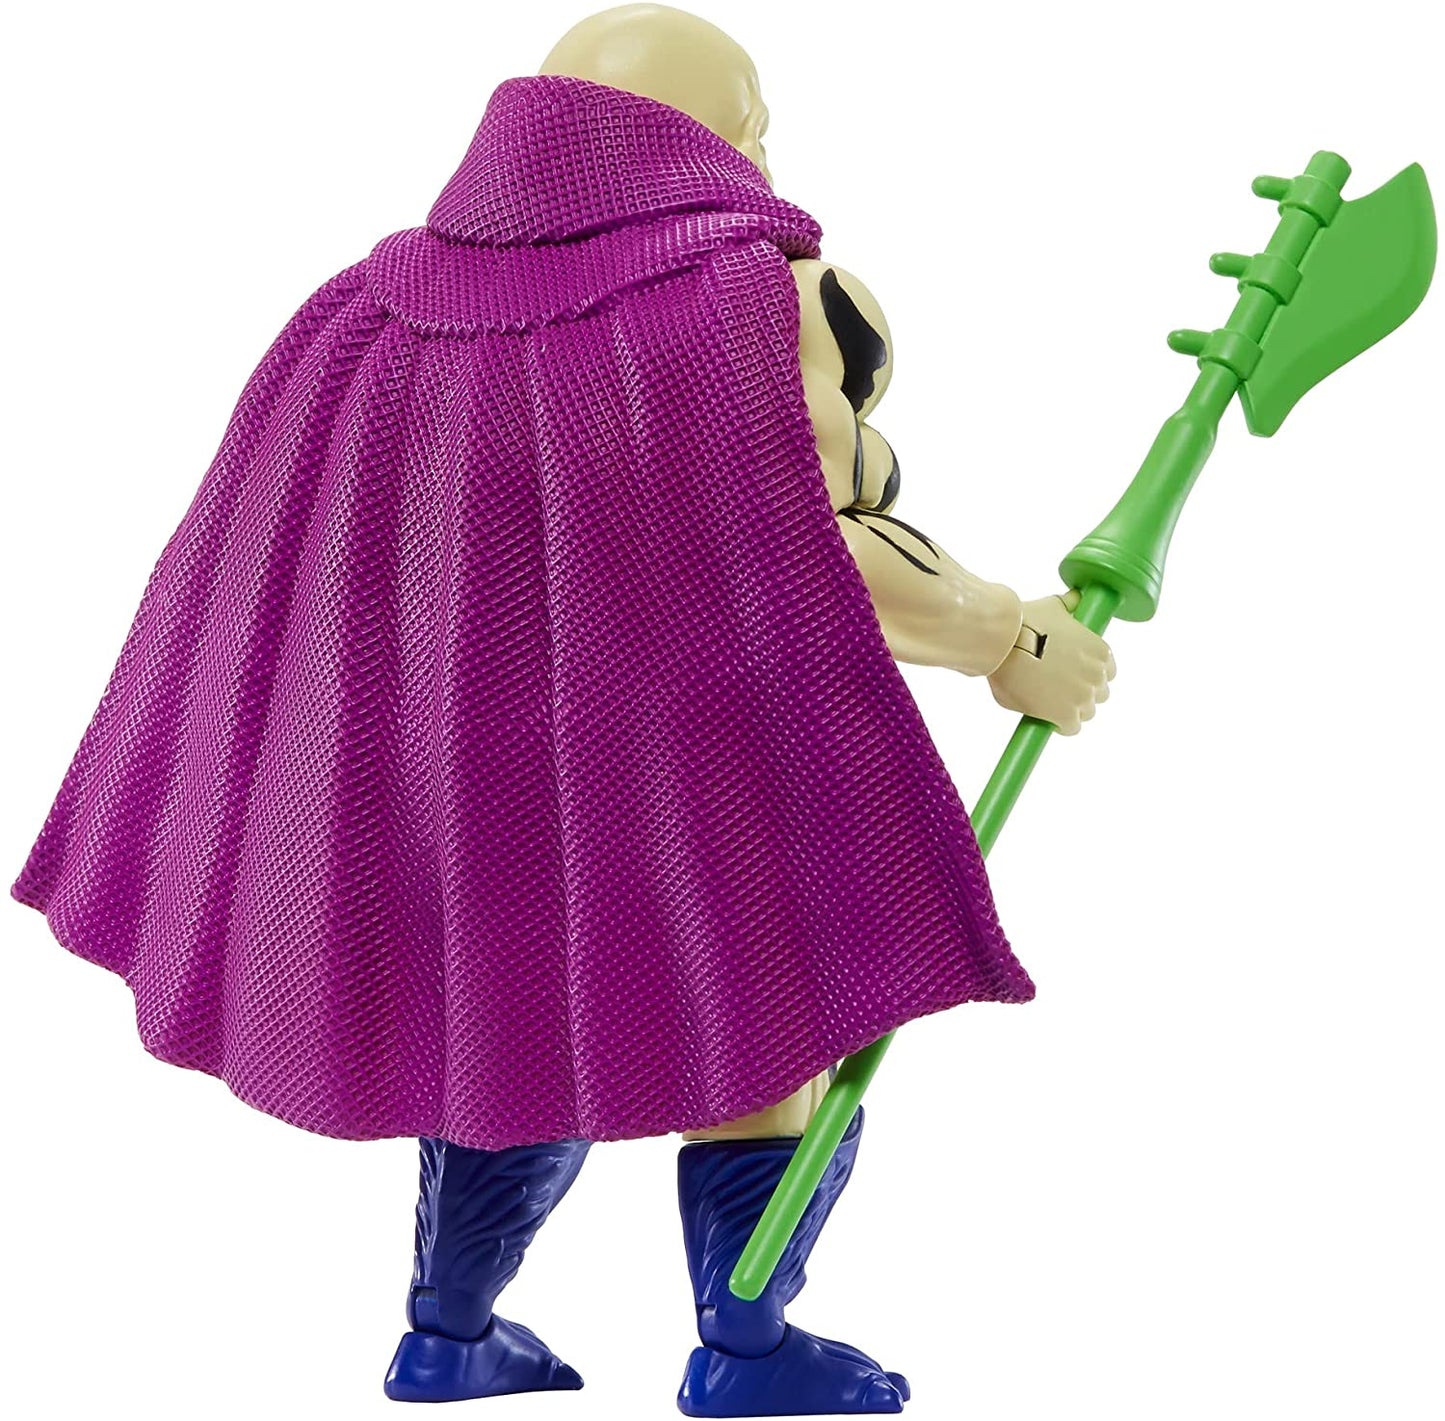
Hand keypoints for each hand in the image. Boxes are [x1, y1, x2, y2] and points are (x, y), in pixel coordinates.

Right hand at [986, 590, 1114, 733]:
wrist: (1002, 641)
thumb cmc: (1023, 622)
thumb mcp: (1054, 608)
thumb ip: (1070, 606)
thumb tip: (1076, 598)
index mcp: (1100, 651)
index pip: (1106, 672)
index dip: (1088, 675)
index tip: (1072, 676)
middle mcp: (1097, 675)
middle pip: (1098, 694)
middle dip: (1080, 693)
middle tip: (1057, 690)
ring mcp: (1083, 697)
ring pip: (1085, 712)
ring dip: (1071, 710)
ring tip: (1049, 704)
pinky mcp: (1065, 715)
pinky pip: (1071, 728)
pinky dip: (1061, 726)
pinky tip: (1047, 719)